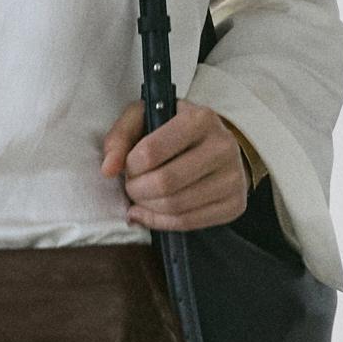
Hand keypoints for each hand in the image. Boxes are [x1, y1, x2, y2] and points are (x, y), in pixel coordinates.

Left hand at [100, 101, 250, 231]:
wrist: (217, 145)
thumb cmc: (174, 130)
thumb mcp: (145, 118)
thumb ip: (120, 136)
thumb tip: (108, 169)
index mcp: (200, 119)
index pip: (151, 152)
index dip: (130, 166)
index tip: (129, 166)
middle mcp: (223, 146)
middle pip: (165, 183)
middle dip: (137, 190)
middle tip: (132, 186)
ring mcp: (233, 178)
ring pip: (176, 207)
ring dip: (147, 208)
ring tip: (141, 198)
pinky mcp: (234, 204)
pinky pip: (189, 223)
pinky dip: (161, 223)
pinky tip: (150, 213)